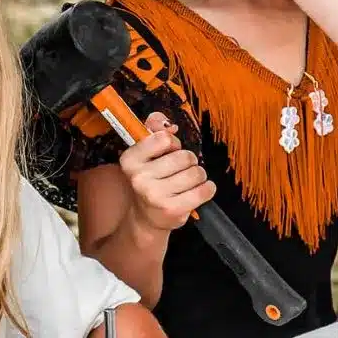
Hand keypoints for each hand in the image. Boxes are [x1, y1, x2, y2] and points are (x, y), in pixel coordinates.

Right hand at [121, 112, 214, 232]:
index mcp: (130, 160)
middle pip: (184, 156)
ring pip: (196, 173)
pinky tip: (198, 191)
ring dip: (197, 176)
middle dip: (188, 161)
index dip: (173, 143)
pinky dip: (207, 189)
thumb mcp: (146, 154)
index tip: (168, 152)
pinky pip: (204, 190)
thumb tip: (164, 120)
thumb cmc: (151, 180)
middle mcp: (139, 178)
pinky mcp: (172, 209)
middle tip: (179, 170)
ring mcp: (155, 195)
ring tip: (187, 183)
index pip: (164, 139)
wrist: (147, 217)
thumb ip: (153, 130)